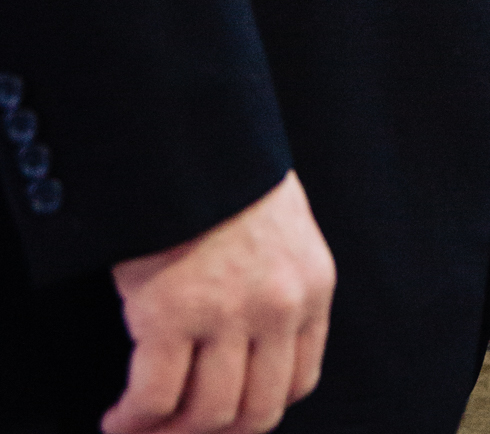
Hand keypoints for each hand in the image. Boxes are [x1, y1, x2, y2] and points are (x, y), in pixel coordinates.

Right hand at [105, 171, 333, 433]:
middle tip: (176, 431)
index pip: (298, 382)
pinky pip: (154, 399)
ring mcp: (228, 314)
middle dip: (213, 433)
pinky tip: (118, 417)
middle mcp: (280, 307)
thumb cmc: (229, 185)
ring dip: (167, 432)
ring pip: (207, 414)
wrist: (194, 144)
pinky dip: (132, 420)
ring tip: (139, 425)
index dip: (255, 412)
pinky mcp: (172, 315)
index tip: (222, 418)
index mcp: (312, 288)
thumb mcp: (285, 236)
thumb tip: (249, 355)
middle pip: (256, 412)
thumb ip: (280, 290)